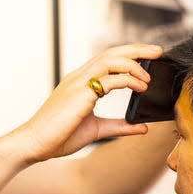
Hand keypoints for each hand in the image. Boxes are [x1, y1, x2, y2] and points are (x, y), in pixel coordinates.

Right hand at [14, 43, 163, 161]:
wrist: (34, 144)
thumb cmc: (59, 137)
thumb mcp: (97, 130)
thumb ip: (120, 126)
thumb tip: (142, 127)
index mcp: (80, 82)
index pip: (107, 59)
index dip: (128, 55)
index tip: (147, 58)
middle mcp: (79, 77)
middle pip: (111, 52)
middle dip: (137, 49)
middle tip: (158, 51)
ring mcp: (78, 83)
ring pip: (110, 59)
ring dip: (133, 63)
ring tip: (148, 76)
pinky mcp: (80, 94)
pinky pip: (109, 79)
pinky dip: (128, 80)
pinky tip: (140, 87)